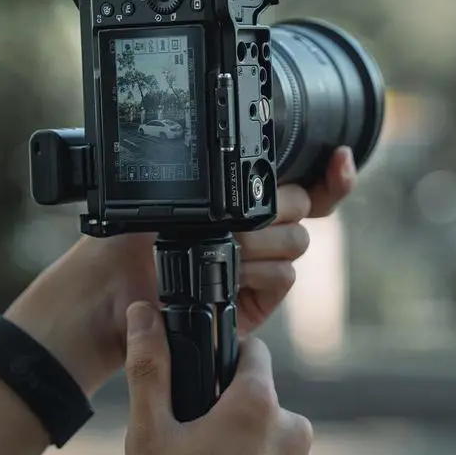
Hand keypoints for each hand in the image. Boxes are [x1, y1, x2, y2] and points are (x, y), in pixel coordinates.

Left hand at [5, 147, 355, 395]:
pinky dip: (260, 271)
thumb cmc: (135, 236)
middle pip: (304, 207)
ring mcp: (262, 264)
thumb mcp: (173, 196)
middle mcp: (259, 230)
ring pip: (297, 242)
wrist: (113, 289)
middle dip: (277, 208)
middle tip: (236, 219)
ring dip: (262, 242)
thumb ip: (218, 184)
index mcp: (241, 202)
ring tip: (224, 248)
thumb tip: (255, 158)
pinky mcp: (261, 299)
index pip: (301, 182)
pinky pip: (284, 276)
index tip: (341, 155)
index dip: (329, 172)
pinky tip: (232, 273)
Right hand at [124, 302, 314, 454]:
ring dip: (245, 432)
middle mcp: (293, 427)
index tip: (205, 378)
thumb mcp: (151, 434)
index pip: (253, 349)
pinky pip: (279, 452)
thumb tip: (142, 313)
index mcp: (259, 404)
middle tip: (197, 432)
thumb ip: (149, 367)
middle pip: (258, 389)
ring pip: (269, 422)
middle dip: (230, 401)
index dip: (226, 356)